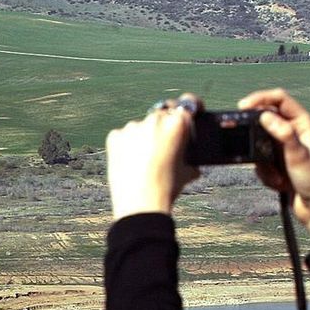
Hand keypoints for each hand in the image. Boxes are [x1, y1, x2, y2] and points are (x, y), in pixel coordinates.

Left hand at [106, 95, 201, 219]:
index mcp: (177, 124)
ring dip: (144, 137)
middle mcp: (155, 119)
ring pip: (141, 126)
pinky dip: (126, 146)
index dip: (191, 106)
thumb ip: (191, 162)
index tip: (189, 110)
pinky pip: (123, 136)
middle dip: (164, 125)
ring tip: (145, 162)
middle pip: (162, 113)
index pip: (187, 104)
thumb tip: (194, 167)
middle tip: (164, 144)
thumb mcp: (186, 173)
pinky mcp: (115, 136)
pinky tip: (130, 163)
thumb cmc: (167, 188)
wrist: (140, 205)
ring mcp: (133, 127)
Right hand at [236, 88, 309, 243]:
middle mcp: (295, 131)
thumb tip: (265, 116)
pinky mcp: (279, 160)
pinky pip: (261, 160)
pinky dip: (265, 172)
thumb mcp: (298, 155)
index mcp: (304, 123)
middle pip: (266, 119)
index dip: (260, 98)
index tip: (243, 106)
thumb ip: (283, 133)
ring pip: (260, 142)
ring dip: (262, 161)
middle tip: (248, 143)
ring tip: (276, 175)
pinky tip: (279, 182)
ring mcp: (286, 146)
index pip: (279, 99)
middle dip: (257, 135)